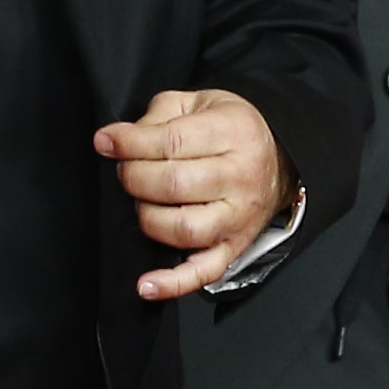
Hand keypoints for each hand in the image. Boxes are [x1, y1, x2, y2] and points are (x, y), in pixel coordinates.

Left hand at [98, 88, 288, 299]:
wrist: (281, 156)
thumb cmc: (232, 130)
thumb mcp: (200, 103)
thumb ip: (157, 117)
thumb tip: (113, 140)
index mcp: (232, 133)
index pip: (171, 143)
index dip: (130, 144)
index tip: (107, 143)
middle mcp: (240, 177)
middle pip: (173, 185)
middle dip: (135, 177)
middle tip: (128, 170)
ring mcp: (237, 218)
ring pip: (182, 228)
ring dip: (147, 216)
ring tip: (142, 202)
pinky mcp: (233, 248)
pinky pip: (203, 272)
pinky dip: (172, 283)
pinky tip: (146, 285)